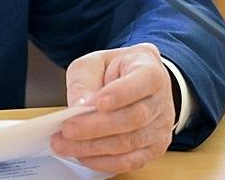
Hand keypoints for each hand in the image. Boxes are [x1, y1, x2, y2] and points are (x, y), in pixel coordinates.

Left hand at [51, 43, 174, 173]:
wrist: (134, 80)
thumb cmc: (114, 69)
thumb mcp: (94, 62)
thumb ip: (85, 80)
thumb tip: (78, 105)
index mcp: (150, 72)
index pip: (142, 83)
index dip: (120, 94)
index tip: (97, 103)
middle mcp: (160, 101)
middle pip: (133, 118)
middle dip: (96, 127)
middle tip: (67, 129)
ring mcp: (159, 128)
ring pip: (129, 143)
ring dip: (93, 147)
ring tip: (65, 144)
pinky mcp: (153, 149)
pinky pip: (129, 161)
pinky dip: (103, 161)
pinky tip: (82, 155)